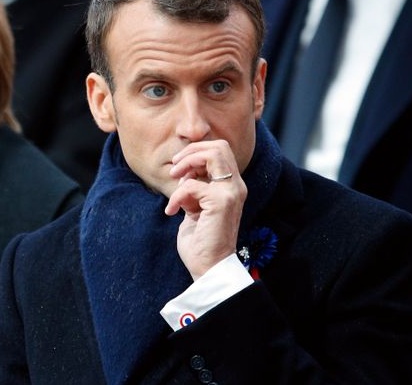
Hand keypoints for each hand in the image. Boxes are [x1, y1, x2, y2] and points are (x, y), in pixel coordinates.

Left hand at [165, 140, 246, 279]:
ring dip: (187, 164)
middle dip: (191, 151)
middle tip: (176, 168)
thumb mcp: (196, 206)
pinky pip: (191, 185)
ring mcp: (231, 193)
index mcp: (232, 186)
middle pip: (219, 146)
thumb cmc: (201, 239)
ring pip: (212, 154)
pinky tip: (172, 211)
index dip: (197, 152)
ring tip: (175, 180)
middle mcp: (236, 186)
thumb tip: (184, 171)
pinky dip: (176, 196)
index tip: (180, 168)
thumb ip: (195, 187)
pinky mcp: (221, 202)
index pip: (221, 151)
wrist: (208, 267)